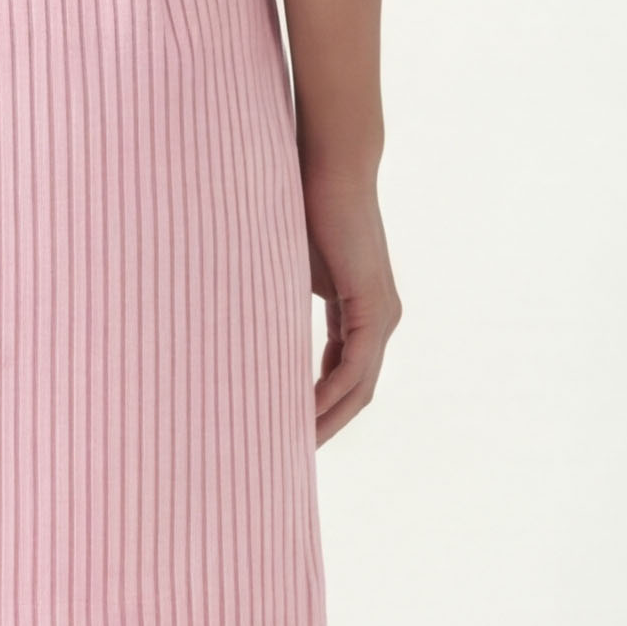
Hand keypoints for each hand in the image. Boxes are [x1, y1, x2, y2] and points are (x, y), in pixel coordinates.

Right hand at [305, 167, 398, 444]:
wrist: (331, 171)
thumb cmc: (304, 209)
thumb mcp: (290, 270)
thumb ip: (281, 302)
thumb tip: (244, 323)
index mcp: (362, 313)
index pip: (345, 375)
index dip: (319, 406)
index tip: (288, 429)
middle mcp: (381, 320)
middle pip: (357, 392)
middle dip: (325, 425)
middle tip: (288, 454)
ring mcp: (382, 316)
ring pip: (358, 387)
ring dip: (327, 419)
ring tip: (293, 445)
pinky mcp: (372, 308)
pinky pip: (353, 367)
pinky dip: (329, 394)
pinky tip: (304, 414)